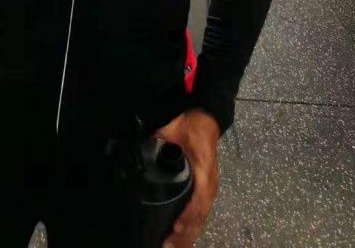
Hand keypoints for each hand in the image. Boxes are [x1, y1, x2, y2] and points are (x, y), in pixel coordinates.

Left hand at [154, 109, 219, 247]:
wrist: (207, 119)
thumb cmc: (192, 126)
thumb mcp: (173, 129)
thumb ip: (159, 140)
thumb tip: (143, 152)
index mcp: (203, 170)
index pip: (198, 199)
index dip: (188, 215)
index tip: (176, 227)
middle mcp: (209, 184)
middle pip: (200, 216)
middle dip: (185, 234)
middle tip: (167, 246)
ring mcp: (210, 188)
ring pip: (202, 218)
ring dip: (188, 235)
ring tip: (172, 247)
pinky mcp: (207, 190)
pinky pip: (202, 214)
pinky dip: (193, 228)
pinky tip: (183, 238)